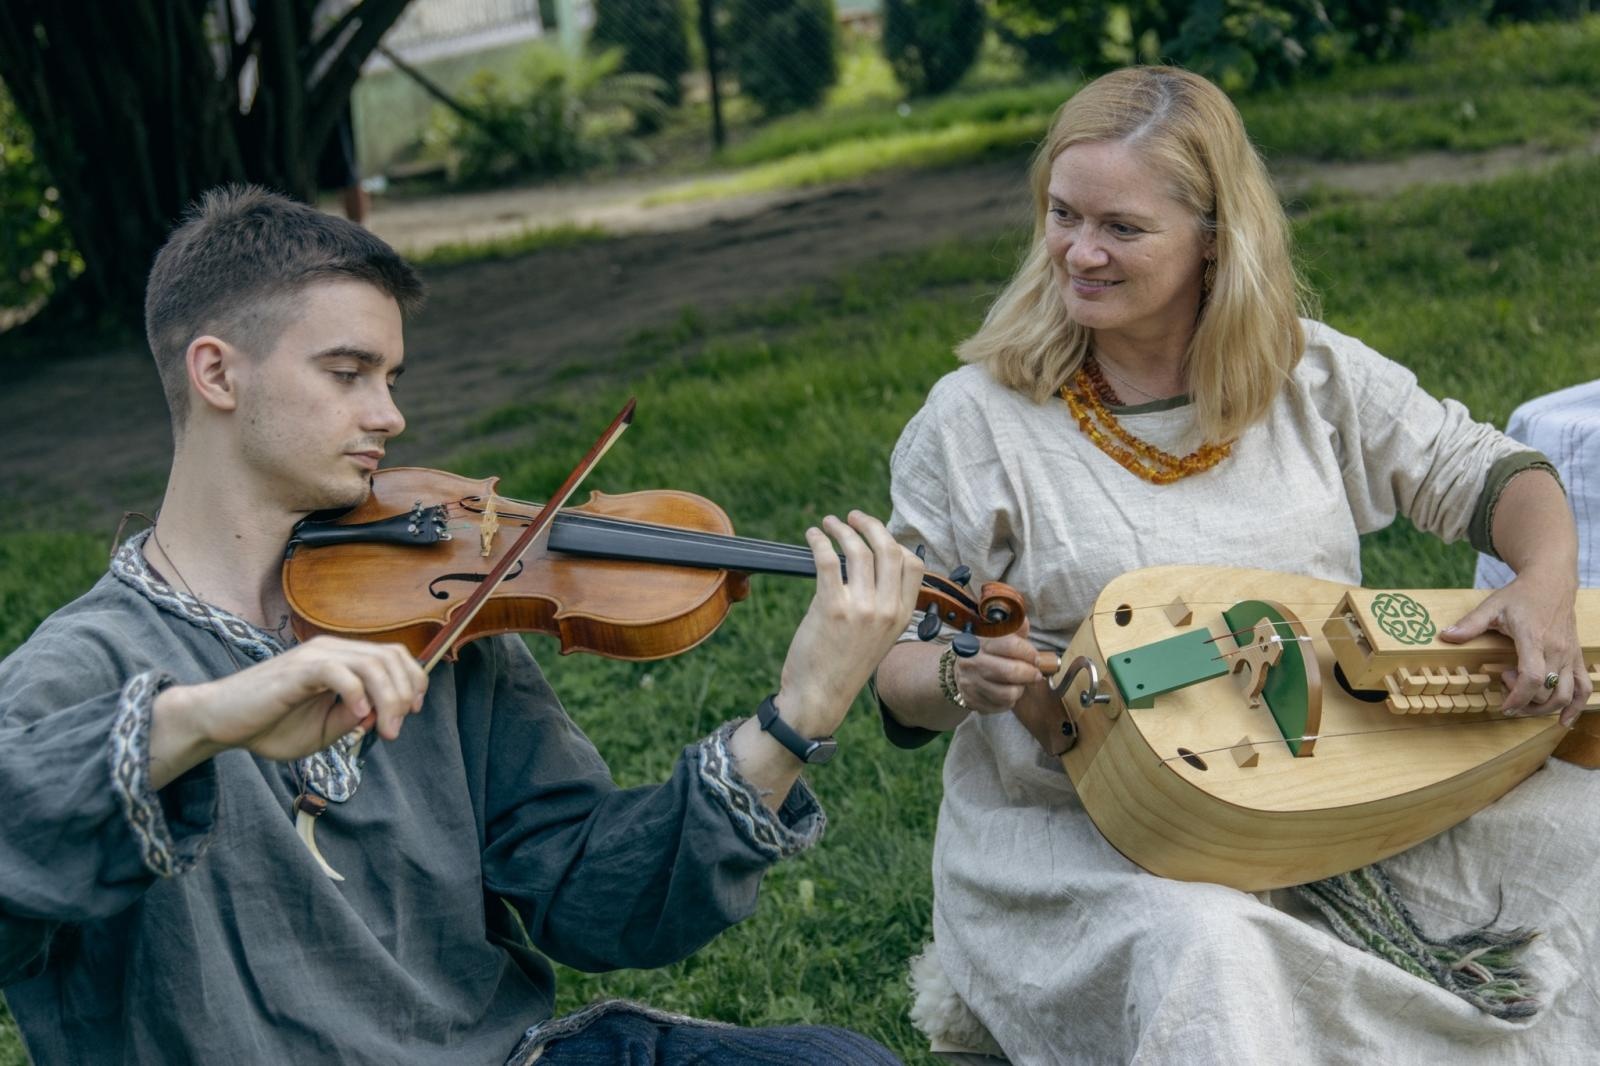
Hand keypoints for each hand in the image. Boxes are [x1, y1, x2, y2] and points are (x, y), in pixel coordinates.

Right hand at [153, 636, 427, 778]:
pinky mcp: (296, 670)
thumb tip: (382, 713)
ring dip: (388, 699)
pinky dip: (356, 693)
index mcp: (342, 659)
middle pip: (390, 658)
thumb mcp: (324, 729)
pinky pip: (338, 672)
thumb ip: (354, 718)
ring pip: (371, 664)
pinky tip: (357, 716)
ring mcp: (314, 657)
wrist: (219, 722)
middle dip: (404, 695)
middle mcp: (332, 650)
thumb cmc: (269, 725)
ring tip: (384, 730)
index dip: (412, 681)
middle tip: (394, 732)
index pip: (393, 655)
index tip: (412, 712)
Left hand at [773, 511, 924, 736]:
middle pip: (888, 548)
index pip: (913, 564)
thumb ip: (879, 605)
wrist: (820, 697)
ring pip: (858, 549)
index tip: (876, 535)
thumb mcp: (877, 637)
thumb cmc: (843, 666)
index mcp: (902, 616)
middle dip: (870, 524)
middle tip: (852, 517)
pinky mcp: (832, 608)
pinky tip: (812, 536)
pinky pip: (828, 560)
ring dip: (842, 528)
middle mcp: (887, 610)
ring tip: (828, 523)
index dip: (895, 542)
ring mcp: (862, 608)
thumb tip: (864, 565)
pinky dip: (819, 541)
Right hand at [952, 618, 1047, 713]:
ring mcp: (971, 683)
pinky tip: (1007, 692)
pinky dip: (1010, 701)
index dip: (1029, 653)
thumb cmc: (985, 651)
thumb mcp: (996, 635)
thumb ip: (1013, 629)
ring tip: (1019, 683)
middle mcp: (972, 662)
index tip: (1036, 657)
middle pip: (1010, 672)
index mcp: (980, 641)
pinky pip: (1001, 706)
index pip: (1010, 645)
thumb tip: (1024, 623)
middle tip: (1035, 674)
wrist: (957, 670)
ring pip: (1008, 693)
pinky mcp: (972, 701)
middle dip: (1030, 674)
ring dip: (1020, 689)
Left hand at [1442, 566, 1589, 725]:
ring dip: (1545, 708)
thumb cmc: (1521, 595)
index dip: (1518, 697)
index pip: (1532, 677)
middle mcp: (1557, 650)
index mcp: (1534, 638)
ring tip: (1525, 702)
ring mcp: (1570, 655)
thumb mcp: (1492, 606)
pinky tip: (1564, 720)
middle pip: (1548, 691)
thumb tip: (1445, 636)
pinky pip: (1584, 687)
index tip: (1503, 706)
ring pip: (1567, 694)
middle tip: (1504, 686)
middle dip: (1525, 701)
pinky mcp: (1577, 657)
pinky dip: (1576, 707)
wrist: (1552, 582)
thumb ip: (1470, 624)